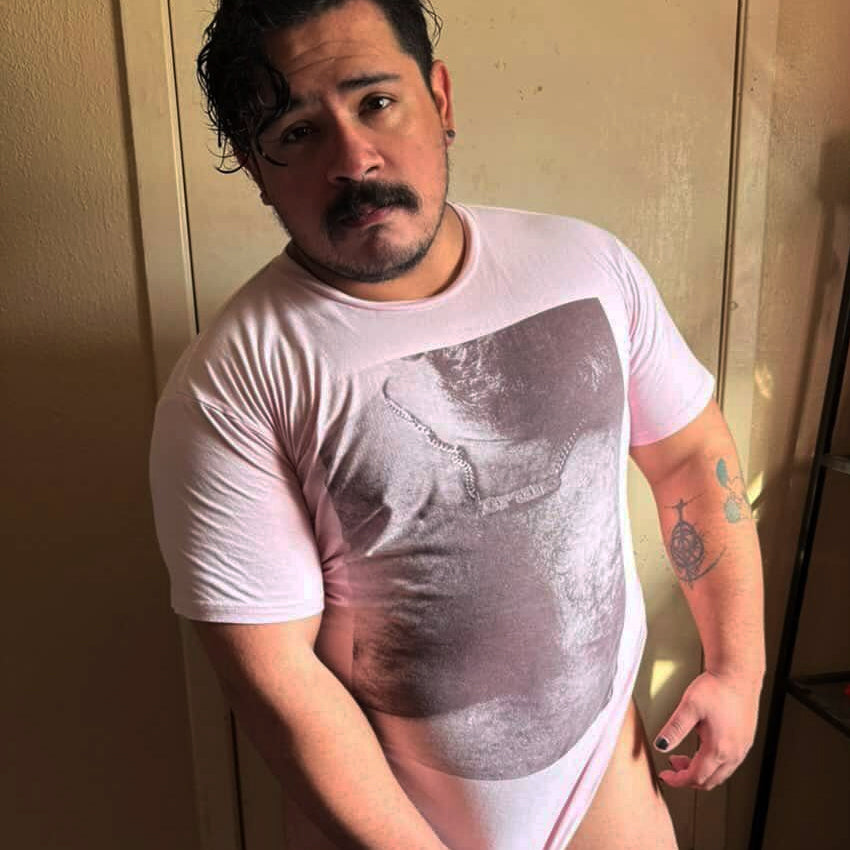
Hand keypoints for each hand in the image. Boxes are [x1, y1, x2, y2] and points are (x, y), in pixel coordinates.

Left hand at [653, 669, 762, 790]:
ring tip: (684, 757)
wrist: (737, 673)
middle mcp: (734, 752)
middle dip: (689, 778)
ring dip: (702, 771)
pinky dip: (713, 763)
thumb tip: (661, 745)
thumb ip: (674, 729)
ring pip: (721, 773)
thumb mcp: (688, 707)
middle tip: (673, 766)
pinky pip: (729, 763)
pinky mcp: (745, 740)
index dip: (678, 780)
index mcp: (719, 748)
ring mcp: (742, 747)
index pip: (696, 777)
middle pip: (710, 780)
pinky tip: (702, 749)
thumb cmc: (716, 687)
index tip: (666, 776)